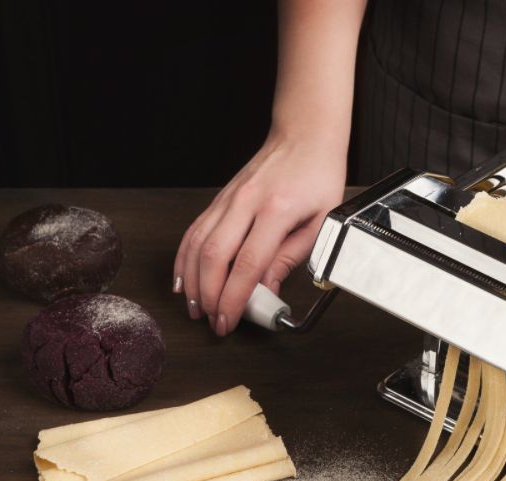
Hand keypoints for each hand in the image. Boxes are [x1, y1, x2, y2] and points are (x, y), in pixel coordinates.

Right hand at [173, 130, 345, 335]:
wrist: (304, 135)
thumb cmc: (318, 174)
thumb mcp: (321, 221)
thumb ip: (293, 256)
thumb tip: (268, 287)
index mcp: (276, 210)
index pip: (247, 264)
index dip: (234, 298)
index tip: (229, 320)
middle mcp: (245, 202)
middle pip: (214, 257)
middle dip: (208, 296)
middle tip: (213, 321)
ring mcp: (228, 199)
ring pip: (197, 244)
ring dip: (192, 281)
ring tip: (195, 308)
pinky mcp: (220, 199)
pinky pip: (194, 231)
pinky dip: (185, 258)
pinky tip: (184, 278)